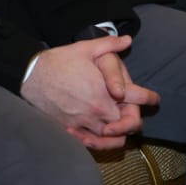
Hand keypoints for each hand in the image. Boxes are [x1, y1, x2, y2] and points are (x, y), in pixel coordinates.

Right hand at [20, 36, 158, 150]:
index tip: (154, 99)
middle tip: (135, 118)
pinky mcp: (71, 130)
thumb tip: (127, 40)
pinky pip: (91, 144)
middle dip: (134, 120)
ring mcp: (85, 123)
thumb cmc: (59, 61)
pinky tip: (100, 138)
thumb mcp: (86, 48)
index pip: (137, 99)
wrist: (32, 76)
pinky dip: (99, 144)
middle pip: (127, 124)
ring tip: (121, 131)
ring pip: (111, 138)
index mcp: (106, 92)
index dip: (150, 98)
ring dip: (118, 135)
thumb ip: (109, 44)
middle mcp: (99, 111)